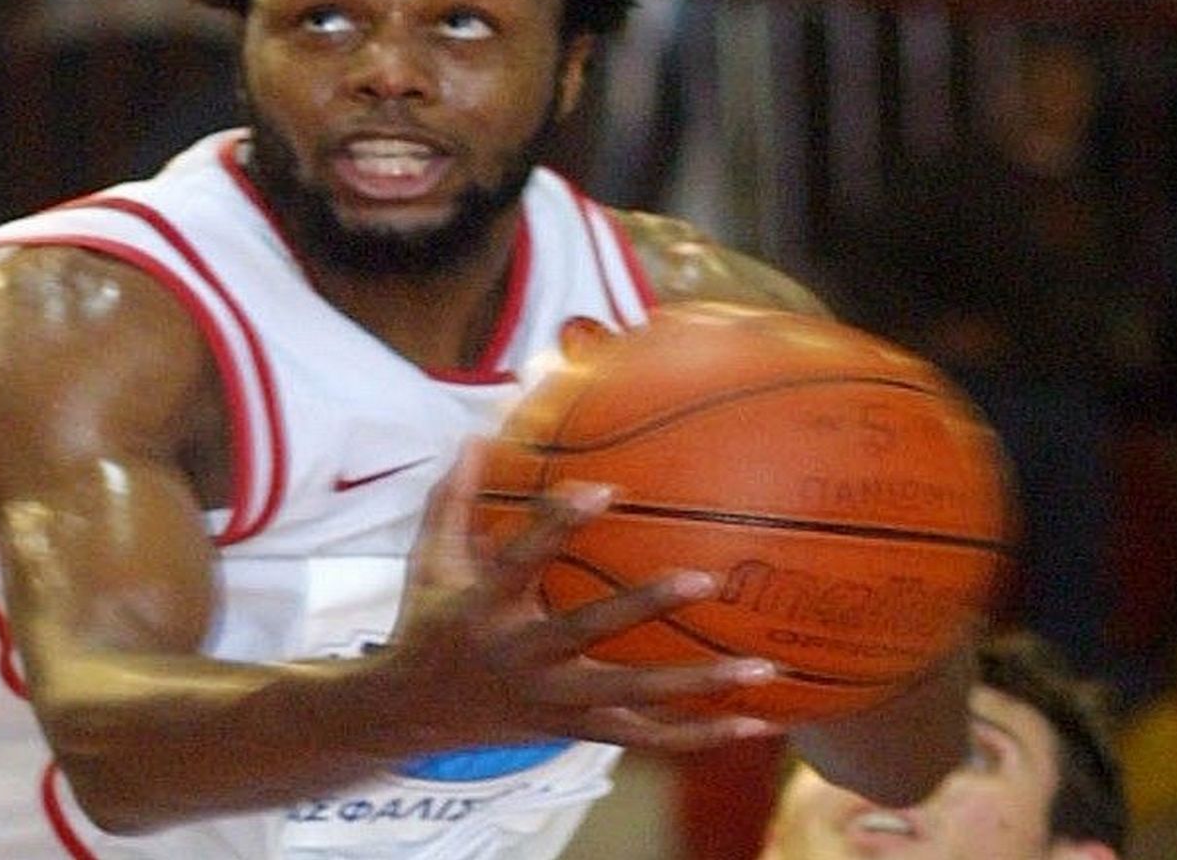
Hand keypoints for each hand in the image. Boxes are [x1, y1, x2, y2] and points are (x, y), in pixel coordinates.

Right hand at [388, 443, 778, 752]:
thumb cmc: (430, 623)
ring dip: (701, 686)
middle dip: (646, 606)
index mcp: (485, 609)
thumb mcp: (429, 563)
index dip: (557, 525)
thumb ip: (454, 500)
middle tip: (707, 577)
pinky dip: (704, 735)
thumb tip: (477, 434)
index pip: (521, 561)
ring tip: (764, 667)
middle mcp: (522, 658)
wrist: (412, 716)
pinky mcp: (577, 733)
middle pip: (588, 632)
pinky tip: (760, 724)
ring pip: (635, 698)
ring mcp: (554, 702)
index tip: (603, 487)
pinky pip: (648, 740)